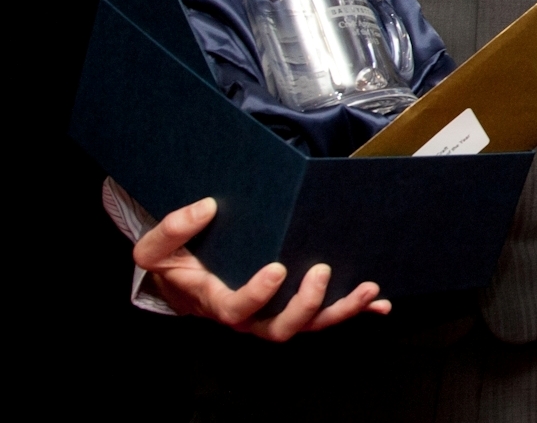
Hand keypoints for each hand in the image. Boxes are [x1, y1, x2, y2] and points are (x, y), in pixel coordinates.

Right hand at [133, 197, 390, 339]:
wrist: (185, 280)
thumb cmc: (175, 264)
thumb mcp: (155, 250)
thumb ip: (172, 230)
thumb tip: (206, 208)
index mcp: (218, 303)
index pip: (238, 309)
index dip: (258, 295)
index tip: (277, 268)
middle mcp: (252, 317)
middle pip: (282, 328)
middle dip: (306, 305)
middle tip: (321, 271)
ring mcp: (277, 314)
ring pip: (311, 325)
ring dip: (342, 310)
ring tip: (368, 289)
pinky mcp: (296, 307)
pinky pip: (327, 315)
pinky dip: (356, 311)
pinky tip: (380, 302)